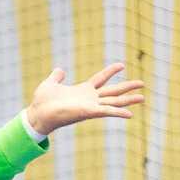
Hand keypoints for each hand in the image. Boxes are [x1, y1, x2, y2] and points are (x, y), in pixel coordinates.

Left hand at [24, 64, 144, 135]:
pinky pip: (106, 112)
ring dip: (128, 100)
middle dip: (128, 87)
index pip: (100, 79)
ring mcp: (90, 105)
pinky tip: (130, 114)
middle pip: (113, 91)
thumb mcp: (50, 83)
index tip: (121, 65)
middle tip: (143, 84)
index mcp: (82, 90)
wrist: (37, 114)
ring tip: (143, 97)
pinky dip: (118, 113)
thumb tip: (59, 70)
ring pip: (114, 101)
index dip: (110, 71)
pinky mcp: (89, 112)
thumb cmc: (42, 102)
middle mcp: (89, 99)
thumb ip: (56, 77)